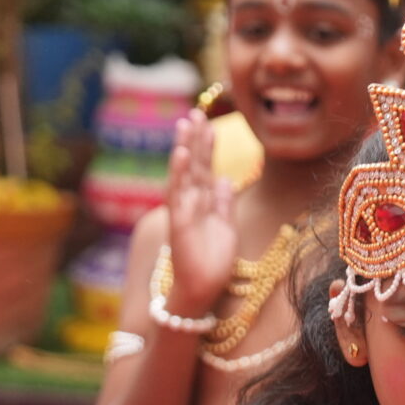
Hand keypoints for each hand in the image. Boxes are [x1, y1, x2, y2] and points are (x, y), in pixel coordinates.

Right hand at [162, 110, 238, 315]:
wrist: (200, 291)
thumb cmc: (211, 263)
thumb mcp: (226, 228)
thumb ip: (224, 204)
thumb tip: (226, 180)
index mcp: (203, 204)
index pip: (204, 168)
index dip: (205, 146)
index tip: (208, 123)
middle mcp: (191, 204)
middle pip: (193, 165)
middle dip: (194, 140)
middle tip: (196, 113)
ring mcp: (183, 212)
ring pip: (184, 175)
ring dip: (184, 149)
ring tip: (185, 125)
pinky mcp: (179, 224)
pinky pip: (178, 196)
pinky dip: (178, 175)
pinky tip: (179, 155)